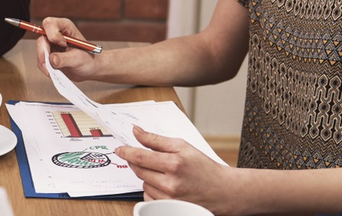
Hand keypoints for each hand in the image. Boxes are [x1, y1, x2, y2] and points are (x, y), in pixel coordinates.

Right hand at [35, 17, 100, 80]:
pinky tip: (55, 71)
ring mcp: (51, 45)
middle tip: (50, 64)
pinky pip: (40, 60)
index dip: (52, 35)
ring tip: (55, 70)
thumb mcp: (79, 59)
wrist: (89, 69)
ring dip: (44, 62)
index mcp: (65, 27)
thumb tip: (52, 60)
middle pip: (41, 39)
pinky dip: (45, 67)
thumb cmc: (89, 60)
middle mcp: (56, 34)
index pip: (49, 24)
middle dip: (44, 52)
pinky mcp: (48, 55)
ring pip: (39, 51)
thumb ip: (65, 58)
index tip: (63, 44)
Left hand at [115, 126, 242, 214]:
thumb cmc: (204, 168)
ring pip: (143, 183)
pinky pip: (148, 196)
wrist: (222, 191)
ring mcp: (169, 198)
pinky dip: (152, 189)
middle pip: (138, 170)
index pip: (140, 156)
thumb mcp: (183, 147)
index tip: (119, 149)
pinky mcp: (168, 208)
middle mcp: (170, 183)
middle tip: (148, 158)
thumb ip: (156, 140)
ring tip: (165, 173)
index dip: (126, 151)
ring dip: (148, 176)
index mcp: (174, 164)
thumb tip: (136, 132)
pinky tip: (166, 185)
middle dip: (138, 162)